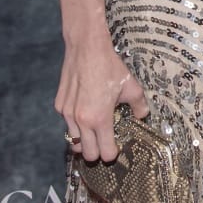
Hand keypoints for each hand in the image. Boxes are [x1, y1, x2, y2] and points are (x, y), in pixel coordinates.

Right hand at [55, 39, 148, 162]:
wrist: (87, 48)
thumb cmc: (108, 67)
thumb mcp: (131, 87)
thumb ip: (139, 106)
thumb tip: (142, 115)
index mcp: (100, 119)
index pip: (104, 153)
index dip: (112, 153)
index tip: (116, 147)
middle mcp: (81, 120)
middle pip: (87, 154)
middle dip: (97, 152)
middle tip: (105, 143)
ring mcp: (67, 114)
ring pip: (74, 141)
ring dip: (84, 140)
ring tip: (94, 130)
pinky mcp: (59, 106)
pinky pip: (68, 124)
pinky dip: (76, 124)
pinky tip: (85, 112)